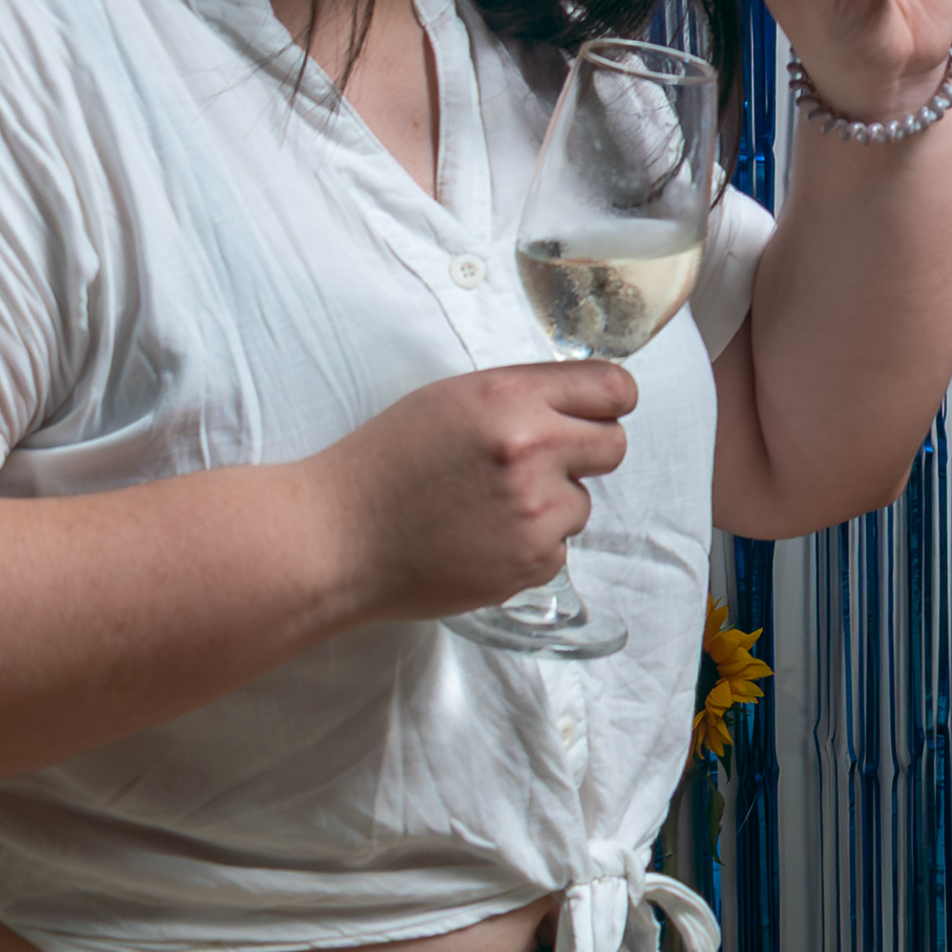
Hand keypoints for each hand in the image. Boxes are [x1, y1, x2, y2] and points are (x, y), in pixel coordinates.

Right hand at [306, 362, 635, 619]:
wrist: (337, 539)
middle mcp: (531, 448)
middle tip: (539, 463)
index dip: (608, 402)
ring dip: (551, 506)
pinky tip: (480, 539)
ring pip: (583, 504)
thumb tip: (584, 404)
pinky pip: (558, 548)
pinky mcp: (531, 562)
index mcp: (510, 397)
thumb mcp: (452, 400)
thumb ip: (524, 396)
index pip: (614, 388)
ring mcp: (535, 510)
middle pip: (614, 445)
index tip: (596, 413)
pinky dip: (529, 547)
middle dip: (585, 453)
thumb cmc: (385, 465)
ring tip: (487, 507)